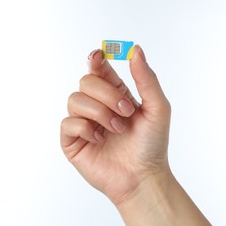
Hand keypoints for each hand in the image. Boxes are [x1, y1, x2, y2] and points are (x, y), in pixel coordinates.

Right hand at [60, 45, 170, 204]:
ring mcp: (84, 122)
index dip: (96, 60)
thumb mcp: (157, 107)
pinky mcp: (73, 140)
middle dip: (107, 95)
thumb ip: (146, 78)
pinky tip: (100, 139)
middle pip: (86, 82)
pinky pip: (68, 122)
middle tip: (126, 112)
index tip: (99, 56)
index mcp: (115, 95)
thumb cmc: (152, 144)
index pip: (99, 70)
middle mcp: (97, 106)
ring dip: (100, 113)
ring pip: (75, 99)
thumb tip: (136, 49)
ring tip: (117, 129)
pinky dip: (86, 128)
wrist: (143, 176)